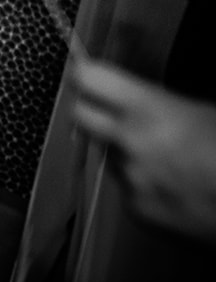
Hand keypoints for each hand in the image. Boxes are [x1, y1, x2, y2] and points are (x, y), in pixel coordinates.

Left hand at [71, 59, 215, 242]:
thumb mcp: (202, 110)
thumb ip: (158, 101)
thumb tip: (131, 96)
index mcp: (150, 111)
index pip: (89, 79)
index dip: (84, 74)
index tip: (83, 72)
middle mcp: (130, 144)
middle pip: (80, 116)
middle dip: (91, 110)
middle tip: (109, 111)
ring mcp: (131, 178)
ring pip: (109, 154)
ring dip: (125, 151)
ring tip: (167, 157)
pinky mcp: (137, 209)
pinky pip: (127, 186)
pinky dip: (142, 182)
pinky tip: (173, 183)